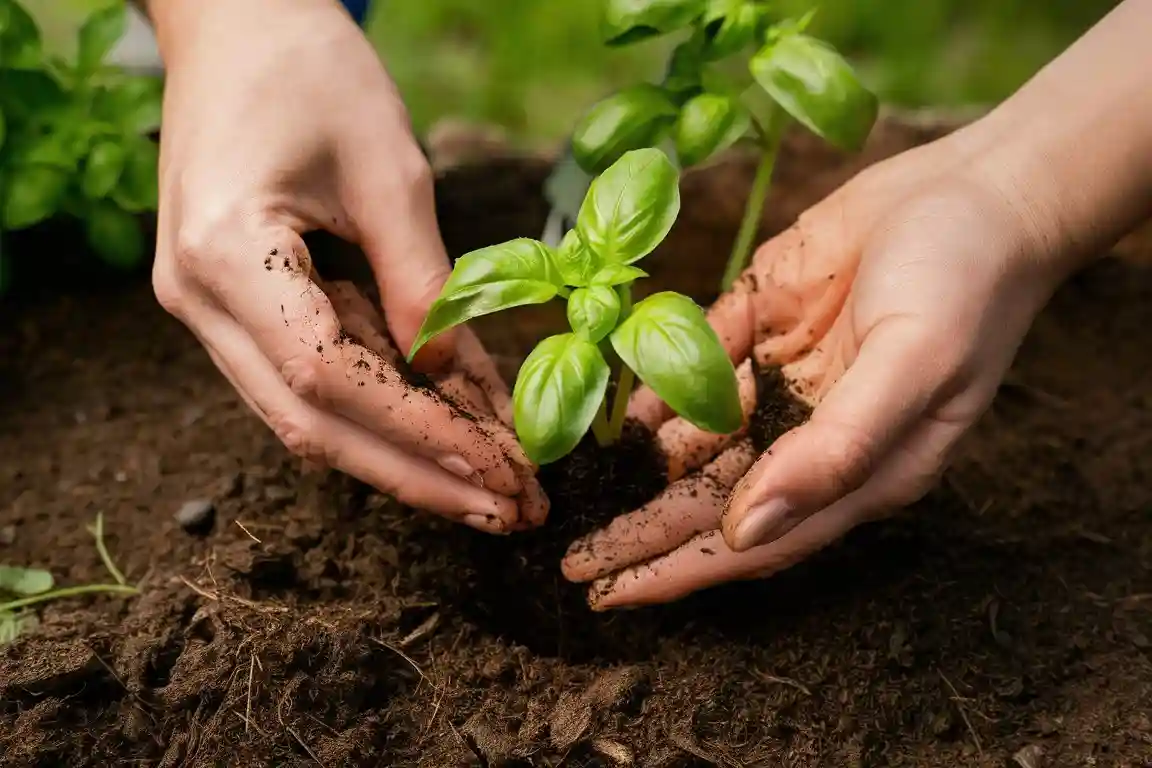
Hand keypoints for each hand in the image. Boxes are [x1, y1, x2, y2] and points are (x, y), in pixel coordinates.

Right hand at [147, 0, 545, 530]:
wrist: (237, 23)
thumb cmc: (311, 69)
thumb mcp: (390, 170)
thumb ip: (424, 284)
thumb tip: (461, 385)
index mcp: (224, 255)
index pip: (329, 381)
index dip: (421, 436)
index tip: (500, 472)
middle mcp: (196, 298)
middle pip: (312, 424)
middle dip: (417, 474)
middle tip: (507, 511)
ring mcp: (205, 307)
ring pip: (309, 413)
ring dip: (405, 452)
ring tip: (494, 483)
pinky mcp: (231, 302)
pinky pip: (311, 373)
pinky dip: (384, 403)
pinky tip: (454, 426)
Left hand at [562, 131, 1071, 608]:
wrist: (979, 181)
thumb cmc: (966, 282)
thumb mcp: (912, 367)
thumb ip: (834, 451)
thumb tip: (746, 533)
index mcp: (859, 466)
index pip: (757, 539)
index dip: (683, 570)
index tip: (613, 594)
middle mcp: (813, 431)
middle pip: (713, 498)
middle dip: (643, 534)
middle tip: (573, 565)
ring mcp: (785, 376)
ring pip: (698, 438)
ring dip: (641, 469)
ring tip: (576, 498)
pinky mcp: (762, 319)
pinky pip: (695, 364)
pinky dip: (656, 390)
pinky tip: (617, 419)